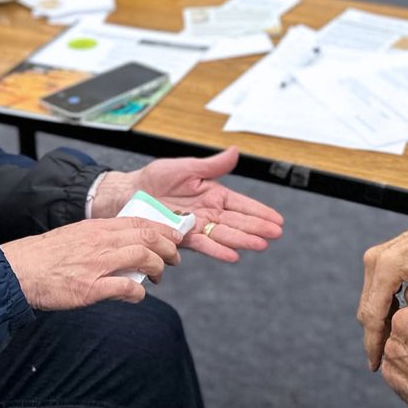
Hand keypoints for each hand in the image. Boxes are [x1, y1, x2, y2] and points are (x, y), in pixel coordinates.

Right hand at [1, 218, 181, 308]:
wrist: (20, 270)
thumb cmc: (46, 255)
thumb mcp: (76, 235)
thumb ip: (101, 238)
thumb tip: (123, 246)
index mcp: (97, 227)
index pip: (139, 221)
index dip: (162, 228)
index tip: (174, 236)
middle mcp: (101, 241)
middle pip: (146, 237)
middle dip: (167, 247)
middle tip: (175, 258)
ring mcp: (97, 264)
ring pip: (141, 257)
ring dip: (157, 267)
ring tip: (159, 276)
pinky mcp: (90, 287)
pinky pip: (124, 287)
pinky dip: (137, 291)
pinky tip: (138, 295)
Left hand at [91, 147, 283, 262]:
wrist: (129, 194)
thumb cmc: (156, 178)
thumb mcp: (186, 167)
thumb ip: (212, 165)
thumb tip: (235, 152)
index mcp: (212, 193)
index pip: (241, 204)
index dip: (259, 211)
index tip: (277, 220)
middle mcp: (208, 212)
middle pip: (237, 221)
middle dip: (257, 228)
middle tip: (276, 234)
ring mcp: (197, 226)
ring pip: (224, 234)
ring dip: (243, 240)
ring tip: (261, 245)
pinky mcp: (182, 237)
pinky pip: (203, 244)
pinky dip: (217, 250)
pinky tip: (233, 255)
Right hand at [357, 202, 407, 370]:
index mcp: (387, 267)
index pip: (373, 314)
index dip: (373, 343)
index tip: (375, 365)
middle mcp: (375, 261)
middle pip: (366, 309)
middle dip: (374, 337)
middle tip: (382, 362)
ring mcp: (376, 258)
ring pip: (370, 301)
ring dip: (379, 324)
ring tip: (392, 346)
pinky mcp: (381, 258)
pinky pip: (377, 291)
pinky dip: (384, 309)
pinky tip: (397, 324)